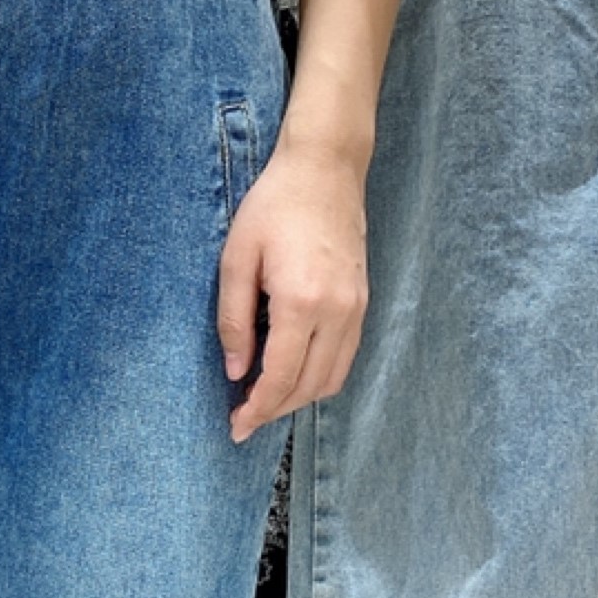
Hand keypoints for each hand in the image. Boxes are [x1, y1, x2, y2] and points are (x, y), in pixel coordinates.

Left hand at [217, 135, 369, 440]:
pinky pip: (346, 357)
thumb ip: (234, 319)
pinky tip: (295, 374)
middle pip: (309, 386)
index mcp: (301, 302)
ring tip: (266, 402)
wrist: (325, 170)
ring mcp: (356, 308)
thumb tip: (235, 371)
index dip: (257, 409)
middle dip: (276, 410)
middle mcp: (337, 312)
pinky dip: (320, 376)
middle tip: (244, 420)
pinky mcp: (363, 301)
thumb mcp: (236, 258)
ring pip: (332, 377)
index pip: (281, 377)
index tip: (236, 427)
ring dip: (300, 398)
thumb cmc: (273, 206)